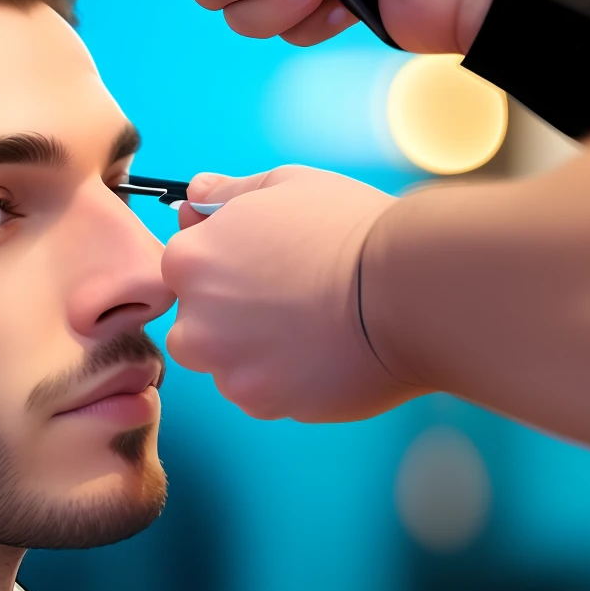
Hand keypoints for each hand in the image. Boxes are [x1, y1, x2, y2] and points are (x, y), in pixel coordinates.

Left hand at [161, 166, 426, 421]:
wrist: (405, 291)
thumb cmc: (349, 230)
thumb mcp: (285, 186)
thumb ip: (228, 193)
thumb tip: (195, 194)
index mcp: (191, 261)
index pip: (184, 268)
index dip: (226, 264)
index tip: (265, 265)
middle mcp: (195, 321)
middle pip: (197, 324)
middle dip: (230, 316)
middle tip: (290, 299)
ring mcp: (227, 369)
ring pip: (228, 363)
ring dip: (256, 352)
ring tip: (312, 328)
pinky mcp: (264, 404)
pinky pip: (263, 393)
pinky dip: (286, 379)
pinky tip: (324, 353)